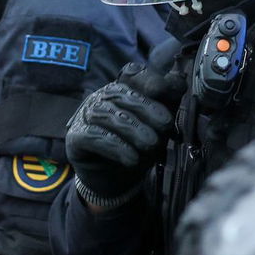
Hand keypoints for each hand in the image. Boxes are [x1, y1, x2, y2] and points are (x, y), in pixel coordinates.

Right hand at [66, 46, 186, 206]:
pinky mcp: (75, 137)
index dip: (148, 79)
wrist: (116, 180)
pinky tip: (131, 159)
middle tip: (166, 128)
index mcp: (123, 89)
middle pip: (120, 94)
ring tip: (150, 145)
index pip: (132, 73)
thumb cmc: (138, 146)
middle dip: (146, 109)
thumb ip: (168, 102)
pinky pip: (93, 136)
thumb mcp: (159, 125)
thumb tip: (179, 81)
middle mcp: (101, 98)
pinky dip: (115, 147)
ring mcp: (86, 116)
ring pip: (106, 114)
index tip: (164, 90)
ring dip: (132, 130)